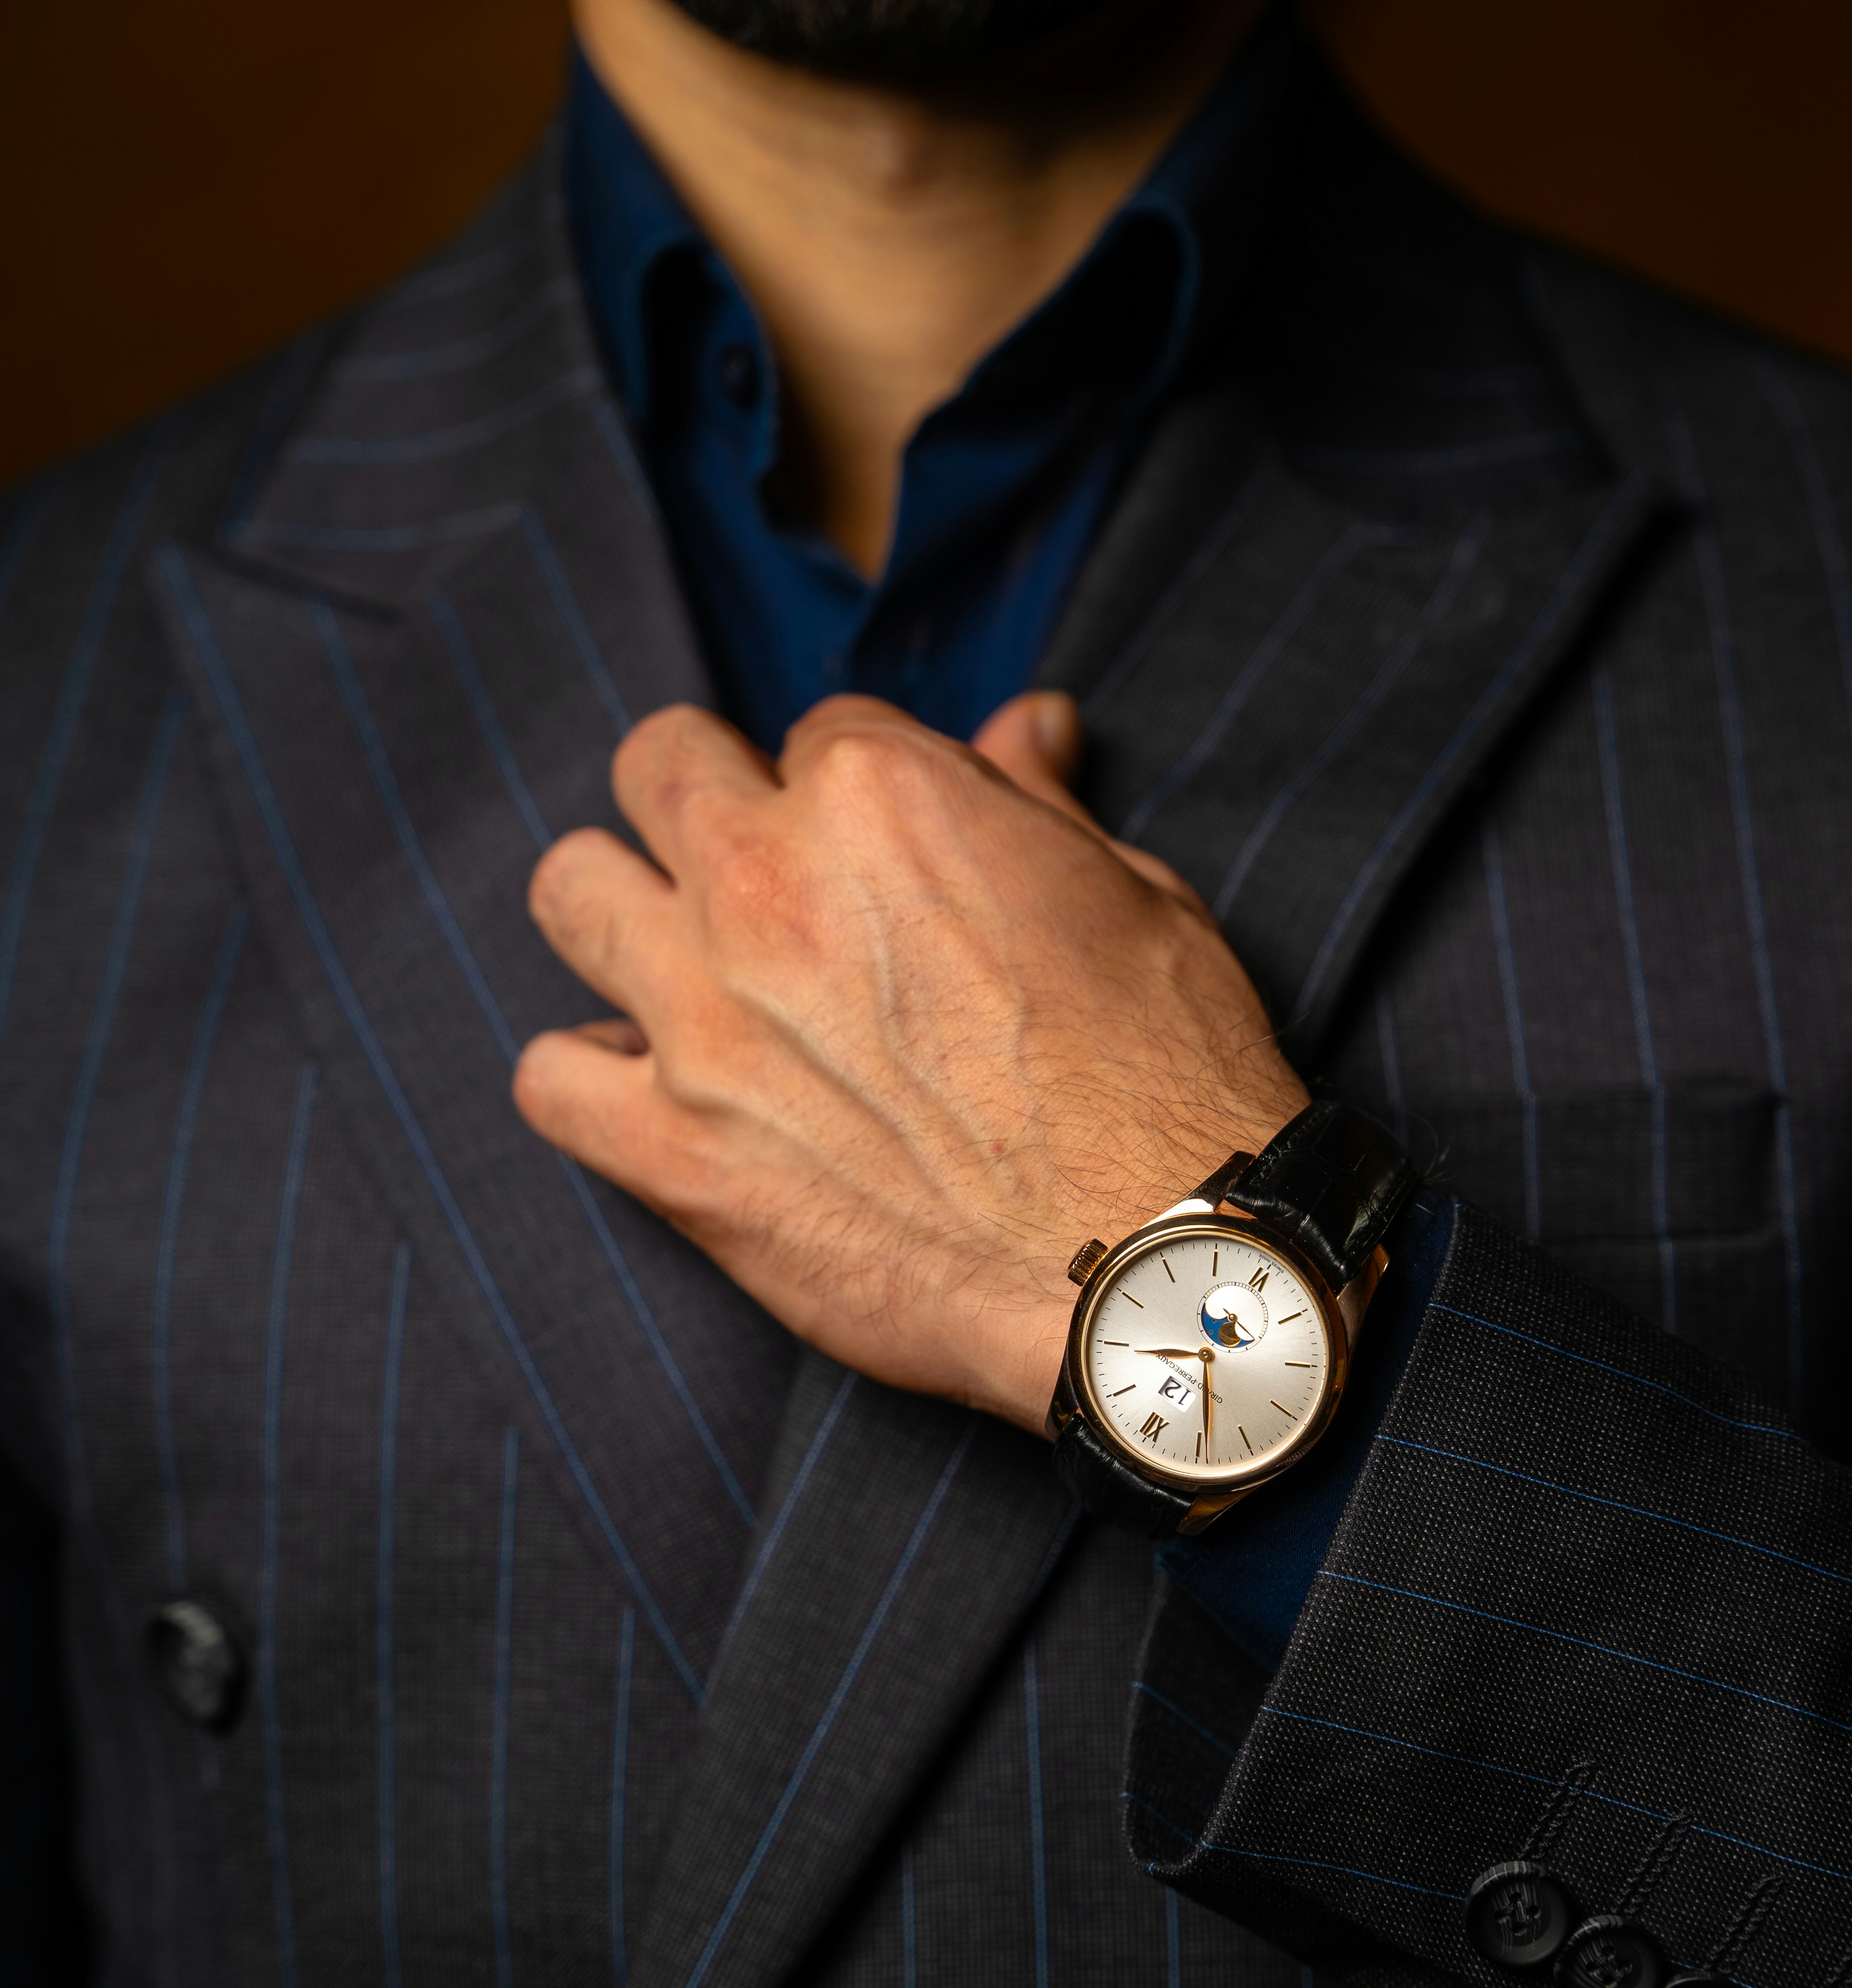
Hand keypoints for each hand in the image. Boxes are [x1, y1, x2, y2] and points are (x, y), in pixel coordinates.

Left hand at [512, 688, 1305, 1432]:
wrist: (1149, 1266)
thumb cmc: (1167, 1079)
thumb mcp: (1135, 900)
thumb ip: (1039, 803)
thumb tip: (1028, 721)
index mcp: (881, 796)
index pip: (814, 733)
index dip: (851, 794)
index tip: (886, 861)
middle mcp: (767, 884)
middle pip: (658, 769)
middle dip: (706, 804)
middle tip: (763, 878)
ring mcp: (705, 1019)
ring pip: (569, 892)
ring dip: (622, 915)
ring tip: (686, 967)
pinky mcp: (674, 1154)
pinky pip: (548, 1077)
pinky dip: (589, 1079)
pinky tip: (654, 1092)